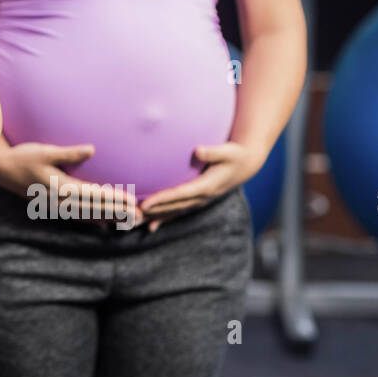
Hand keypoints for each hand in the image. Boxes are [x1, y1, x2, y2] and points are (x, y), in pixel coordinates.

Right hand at [0, 141, 140, 227]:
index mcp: (61, 187)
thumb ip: (69, 153)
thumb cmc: (23, 157)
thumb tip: (92, 150)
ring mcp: (57, 205)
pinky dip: (92, 220)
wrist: (2, 169)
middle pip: (95, 209)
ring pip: (88, 215)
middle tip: (140, 217)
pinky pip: (77, 216)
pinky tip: (104, 223)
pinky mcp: (53, 205)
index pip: (94, 195)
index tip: (133, 202)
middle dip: (119, 212)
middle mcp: (61, 200)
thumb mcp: (45, 151)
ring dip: (109, 218)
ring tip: (128, 222)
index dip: (115, 198)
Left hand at [138, 141, 260, 230]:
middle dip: (153, 211)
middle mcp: (202, 197)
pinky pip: (179, 211)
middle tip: (132, 214)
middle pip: (173, 206)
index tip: (145, 203)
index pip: (179, 194)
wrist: (245, 165)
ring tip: (136, 222)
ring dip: (156, 217)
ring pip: (174, 211)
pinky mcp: (197, 199)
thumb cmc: (234, 155)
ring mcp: (200, 200)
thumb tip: (199, 150)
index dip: (162, 199)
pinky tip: (151, 226)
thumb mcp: (227, 152)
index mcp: (206, 186)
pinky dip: (165, 218)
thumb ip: (213, 152)